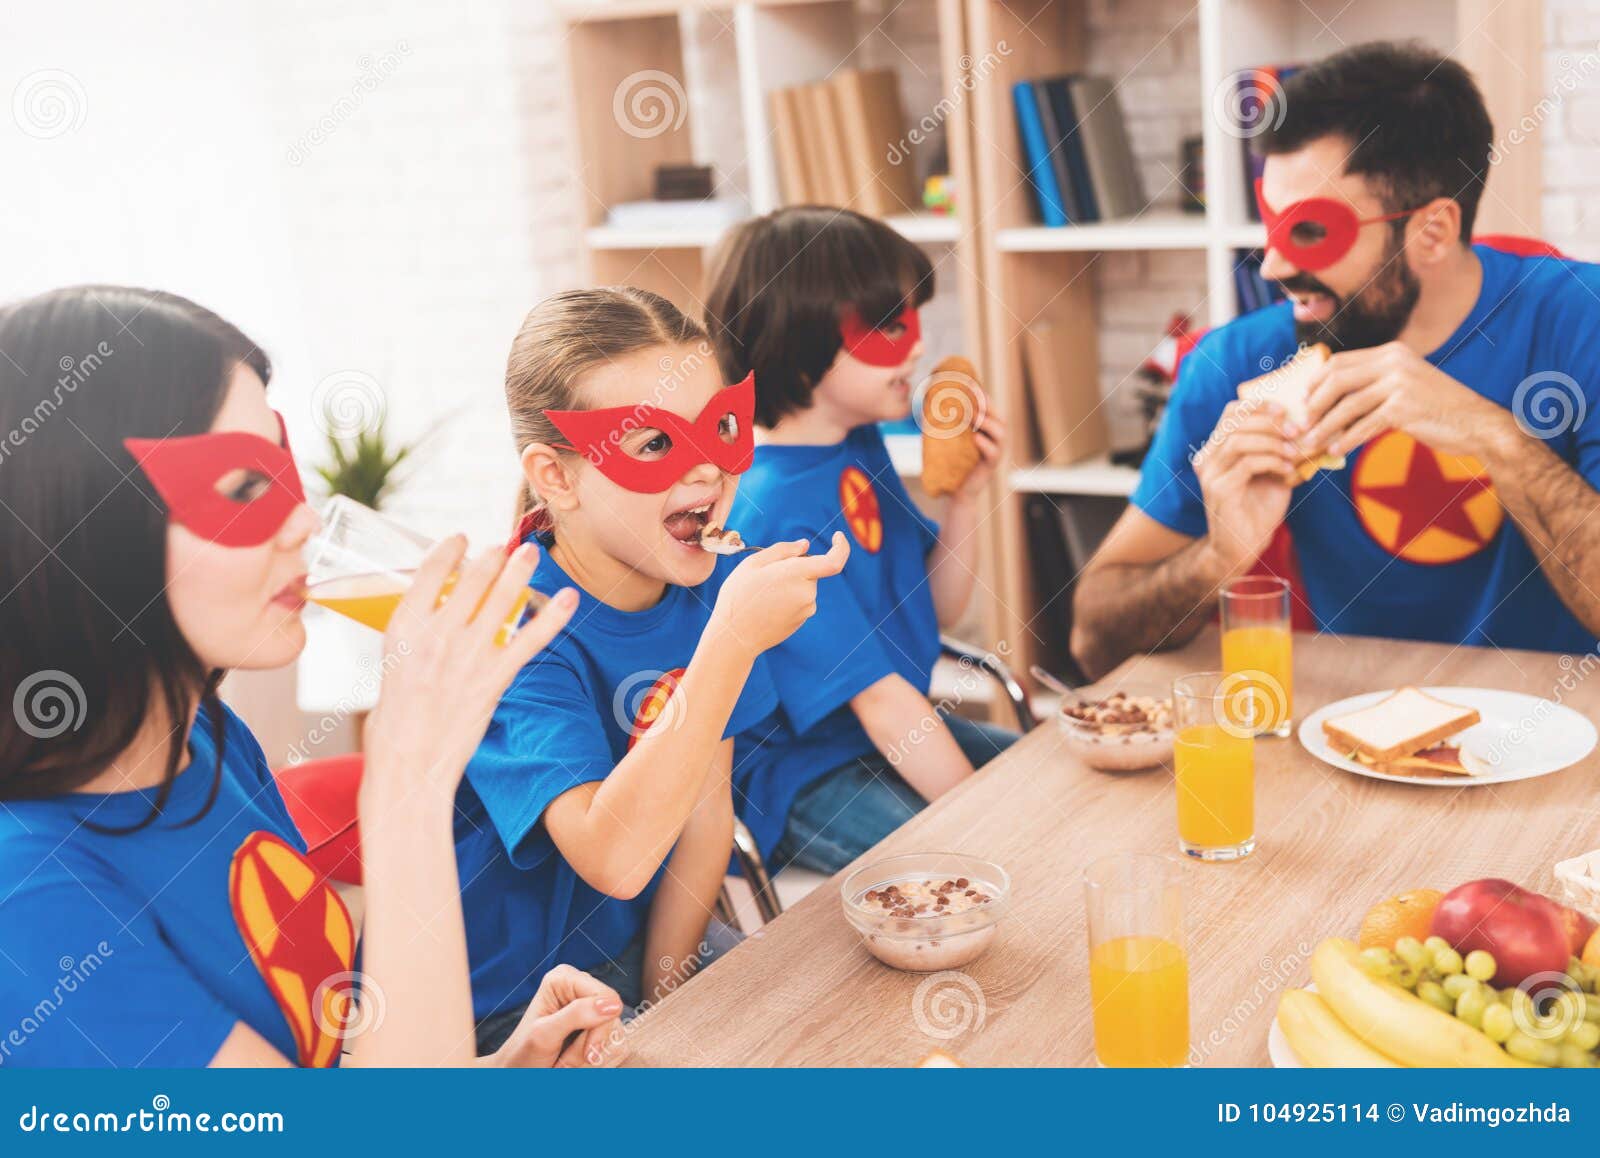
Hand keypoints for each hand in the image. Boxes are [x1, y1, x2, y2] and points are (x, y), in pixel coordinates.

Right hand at [361, 538, 577, 806]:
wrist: (408, 763)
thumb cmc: (395, 720)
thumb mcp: (392, 664)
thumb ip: (417, 639)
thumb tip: (439, 618)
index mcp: (402, 627)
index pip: (428, 570)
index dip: (449, 548)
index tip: (461, 538)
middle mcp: (436, 634)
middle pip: (472, 578)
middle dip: (492, 555)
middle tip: (504, 545)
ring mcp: (467, 656)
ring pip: (503, 599)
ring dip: (521, 570)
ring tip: (532, 553)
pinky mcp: (494, 679)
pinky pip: (530, 640)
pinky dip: (553, 616)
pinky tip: (570, 599)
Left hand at [486, 965, 625, 1068]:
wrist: (517, 1078)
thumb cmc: (522, 1056)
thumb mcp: (544, 1035)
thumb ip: (576, 1015)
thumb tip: (612, 1004)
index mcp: (565, 979)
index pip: (607, 997)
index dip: (600, 1028)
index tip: (587, 1053)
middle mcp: (581, 990)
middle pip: (613, 1019)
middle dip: (592, 1047)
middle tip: (564, 1062)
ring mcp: (591, 1012)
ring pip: (617, 1038)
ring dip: (592, 1060)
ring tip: (565, 1064)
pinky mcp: (597, 1031)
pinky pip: (615, 1049)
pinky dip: (597, 1065)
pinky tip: (575, 1064)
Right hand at [707, 531, 849, 658]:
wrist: (735, 637)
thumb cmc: (739, 597)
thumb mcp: (753, 564)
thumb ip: (782, 550)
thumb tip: (805, 546)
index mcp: (796, 574)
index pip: (834, 561)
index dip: (841, 547)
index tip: (837, 536)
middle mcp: (806, 592)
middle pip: (810, 571)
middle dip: (794, 568)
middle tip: (765, 576)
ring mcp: (806, 609)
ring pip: (803, 586)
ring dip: (788, 584)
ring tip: (761, 595)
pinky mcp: (802, 620)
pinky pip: (799, 600)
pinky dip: (787, 598)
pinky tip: (766, 606)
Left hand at [951, 390, 1005, 502]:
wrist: (955, 491)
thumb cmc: (951, 463)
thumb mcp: (947, 440)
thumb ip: (942, 425)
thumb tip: (924, 406)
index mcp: (986, 430)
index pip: (989, 408)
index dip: (983, 396)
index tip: (970, 384)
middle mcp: (995, 439)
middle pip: (998, 417)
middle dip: (987, 405)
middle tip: (973, 396)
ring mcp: (996, 452)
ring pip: (1000, 432)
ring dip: (987, 422)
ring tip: (974, 416)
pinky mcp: (991, 466)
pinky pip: (993, 452)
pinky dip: (986, 444)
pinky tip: (976, 438)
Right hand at [1192, 399, 1297, 575]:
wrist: (1243, 547)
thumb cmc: (1258, 509)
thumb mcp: (1273, 472)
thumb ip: (1282, 449)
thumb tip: (1310, 426)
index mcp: (1216, 449)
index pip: (1231, 412)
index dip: (1259, 405)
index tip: (1287, 411)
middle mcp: (1207, 458)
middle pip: (1235, 422)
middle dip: (1270, 422)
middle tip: (1298, 430)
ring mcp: (1210, 474)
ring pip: (1239, 440)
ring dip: (1273, 442)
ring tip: (1295, 452)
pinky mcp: (1219, 490)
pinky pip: (1247, 464)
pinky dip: (1272, 462)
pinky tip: (1288, 471)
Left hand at [1302, 341, 1504, 459]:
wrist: (1477, 423)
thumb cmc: (1437, 409)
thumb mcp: (1406, 385)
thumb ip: (1375, 385)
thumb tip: (1333, 402)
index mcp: (1392, 353)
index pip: (1340, 362)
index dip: (1315, 382)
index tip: (1302, 401)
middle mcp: (1394, 362)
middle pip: (1336, 380)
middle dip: (1312, 405)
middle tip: (1298, 425)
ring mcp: (1399, 383)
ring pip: (1347, 406)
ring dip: (1324, 428)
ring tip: (1310, 444)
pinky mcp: (1403, 408)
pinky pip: (1364, 426)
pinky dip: (1346, 440)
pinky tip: (1335, 450)